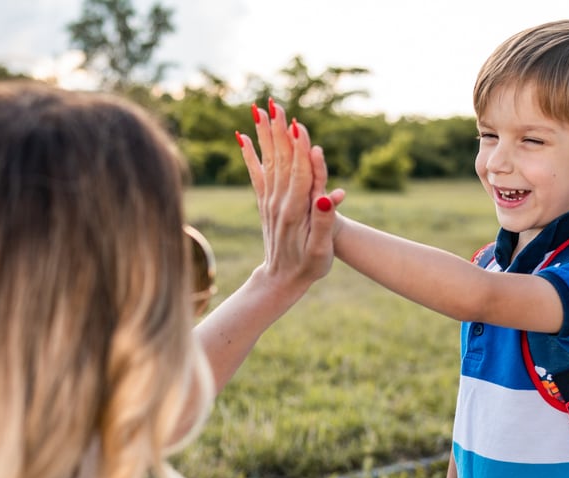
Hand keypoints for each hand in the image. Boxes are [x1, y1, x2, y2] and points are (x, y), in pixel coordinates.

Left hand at [237, 99, 344, 293]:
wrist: (281, 281)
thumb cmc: (309, 267)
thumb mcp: (321, 250)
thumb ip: (324, 222)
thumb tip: (327, 195)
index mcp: (296, 211)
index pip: (299, 173)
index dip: (299, 149)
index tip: (296, 124)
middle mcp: (279, 202)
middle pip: (280, 160)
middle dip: (278, 131)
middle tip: (274, 104)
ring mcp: (269, 201)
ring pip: (268, 161)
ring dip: (264, 135)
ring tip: (260, 110)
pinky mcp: (265, 203)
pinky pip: (256, 174)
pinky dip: (249, 155)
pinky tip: (242, 137)